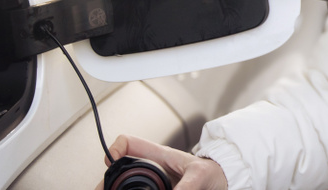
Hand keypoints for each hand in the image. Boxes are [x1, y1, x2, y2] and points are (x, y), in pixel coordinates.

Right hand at [94, 135, 227, 189]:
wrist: (225, 181)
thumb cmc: (215, 172)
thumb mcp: (200, 176)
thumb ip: (186, 187)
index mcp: (159, 157)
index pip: (128, 143)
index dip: (115, 149)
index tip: (110, 162)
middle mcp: (152, 169)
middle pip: (120, 169)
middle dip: (108, 180)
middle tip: (102, 188)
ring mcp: (153, 183)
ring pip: (126, 183)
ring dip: (115, 186)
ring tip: (108, 189)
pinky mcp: (158, 189)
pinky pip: (138, 188)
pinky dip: (128, 189)